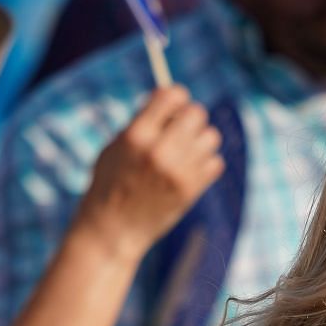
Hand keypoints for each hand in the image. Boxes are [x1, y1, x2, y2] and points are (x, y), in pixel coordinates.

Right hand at [76, 84, 225, 262]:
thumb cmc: (110, 184)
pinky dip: (206, 164)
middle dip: (189, 118)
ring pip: (211, 137)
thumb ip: (142, 122)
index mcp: (136, 135)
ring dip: (200, 140)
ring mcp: (178, 172)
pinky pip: (215, 162)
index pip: (172, 95)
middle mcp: (160, 151)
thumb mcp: (116, 146)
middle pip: (197, 113)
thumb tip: (170, 96)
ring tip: (184, 152)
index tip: (172, 107)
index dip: (175, 97)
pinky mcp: (191, 191)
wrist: (113, 230)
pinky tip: (189, 170)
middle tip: (179, 130)